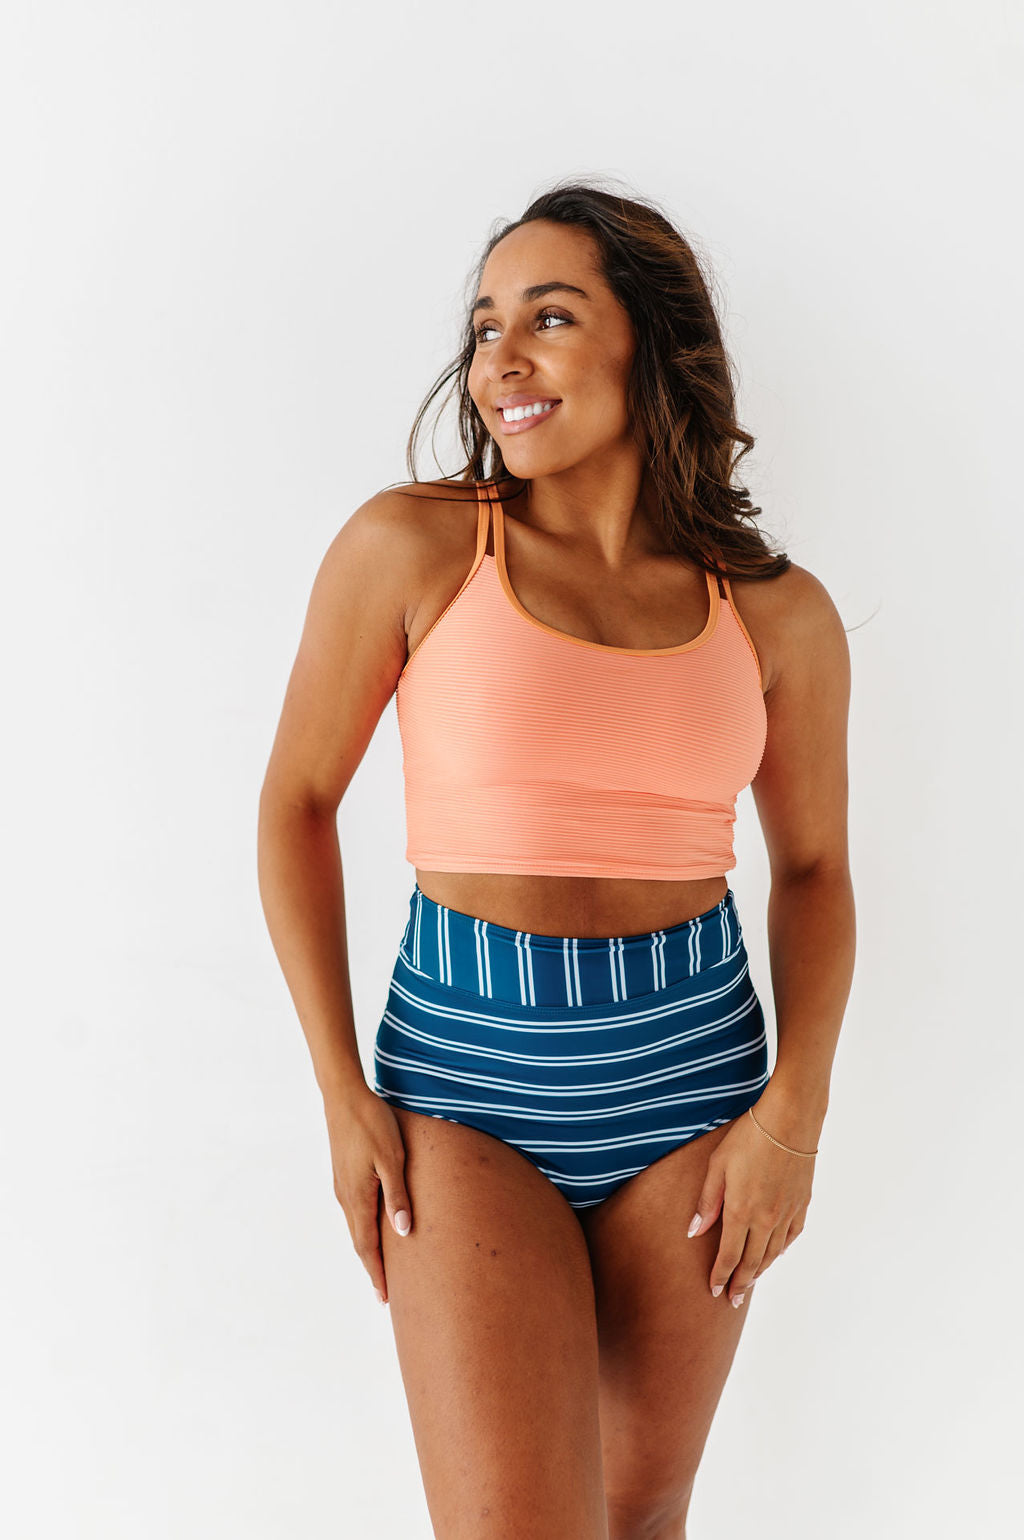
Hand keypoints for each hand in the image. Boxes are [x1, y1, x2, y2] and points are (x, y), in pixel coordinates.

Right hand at [322, 1083, 412, 1306]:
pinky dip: (364, 1230)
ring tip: (381, 1268)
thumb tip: (403, 1233)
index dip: (377, 1273)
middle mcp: (345, 1197)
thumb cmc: (373, 1123)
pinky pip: (355, 1211)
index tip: (385, 1299)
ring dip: (368, 1250)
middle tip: (384, 1295)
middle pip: (359, 1242)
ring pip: (356, 1227)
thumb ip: (397, 1195)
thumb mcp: (392, 1158)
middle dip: (372, 1268)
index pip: (367, 1246)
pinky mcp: (344, 1174)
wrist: (344, 1096)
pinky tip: (374, 1229)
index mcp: (357, 1197)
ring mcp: (342, 1186)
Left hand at [687, 1102, 815, 1306]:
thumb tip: (694, 1232)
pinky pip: (791, 1237)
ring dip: (760, 1271)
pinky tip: (776, 1255)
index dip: (720, 1276)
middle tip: (732, 1299)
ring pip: (773, 1254)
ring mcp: (787, 1213)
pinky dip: (782, 1250)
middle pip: (752, 1262)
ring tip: (750, 1282)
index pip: (728, 1255)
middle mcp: (766, 1220)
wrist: (789, 1121)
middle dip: (740, 1283)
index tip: (714, 1291)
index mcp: (741, 1211)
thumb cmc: (748, 1138)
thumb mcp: (718, 1166)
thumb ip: (707, 1202)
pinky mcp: (802, 1204)